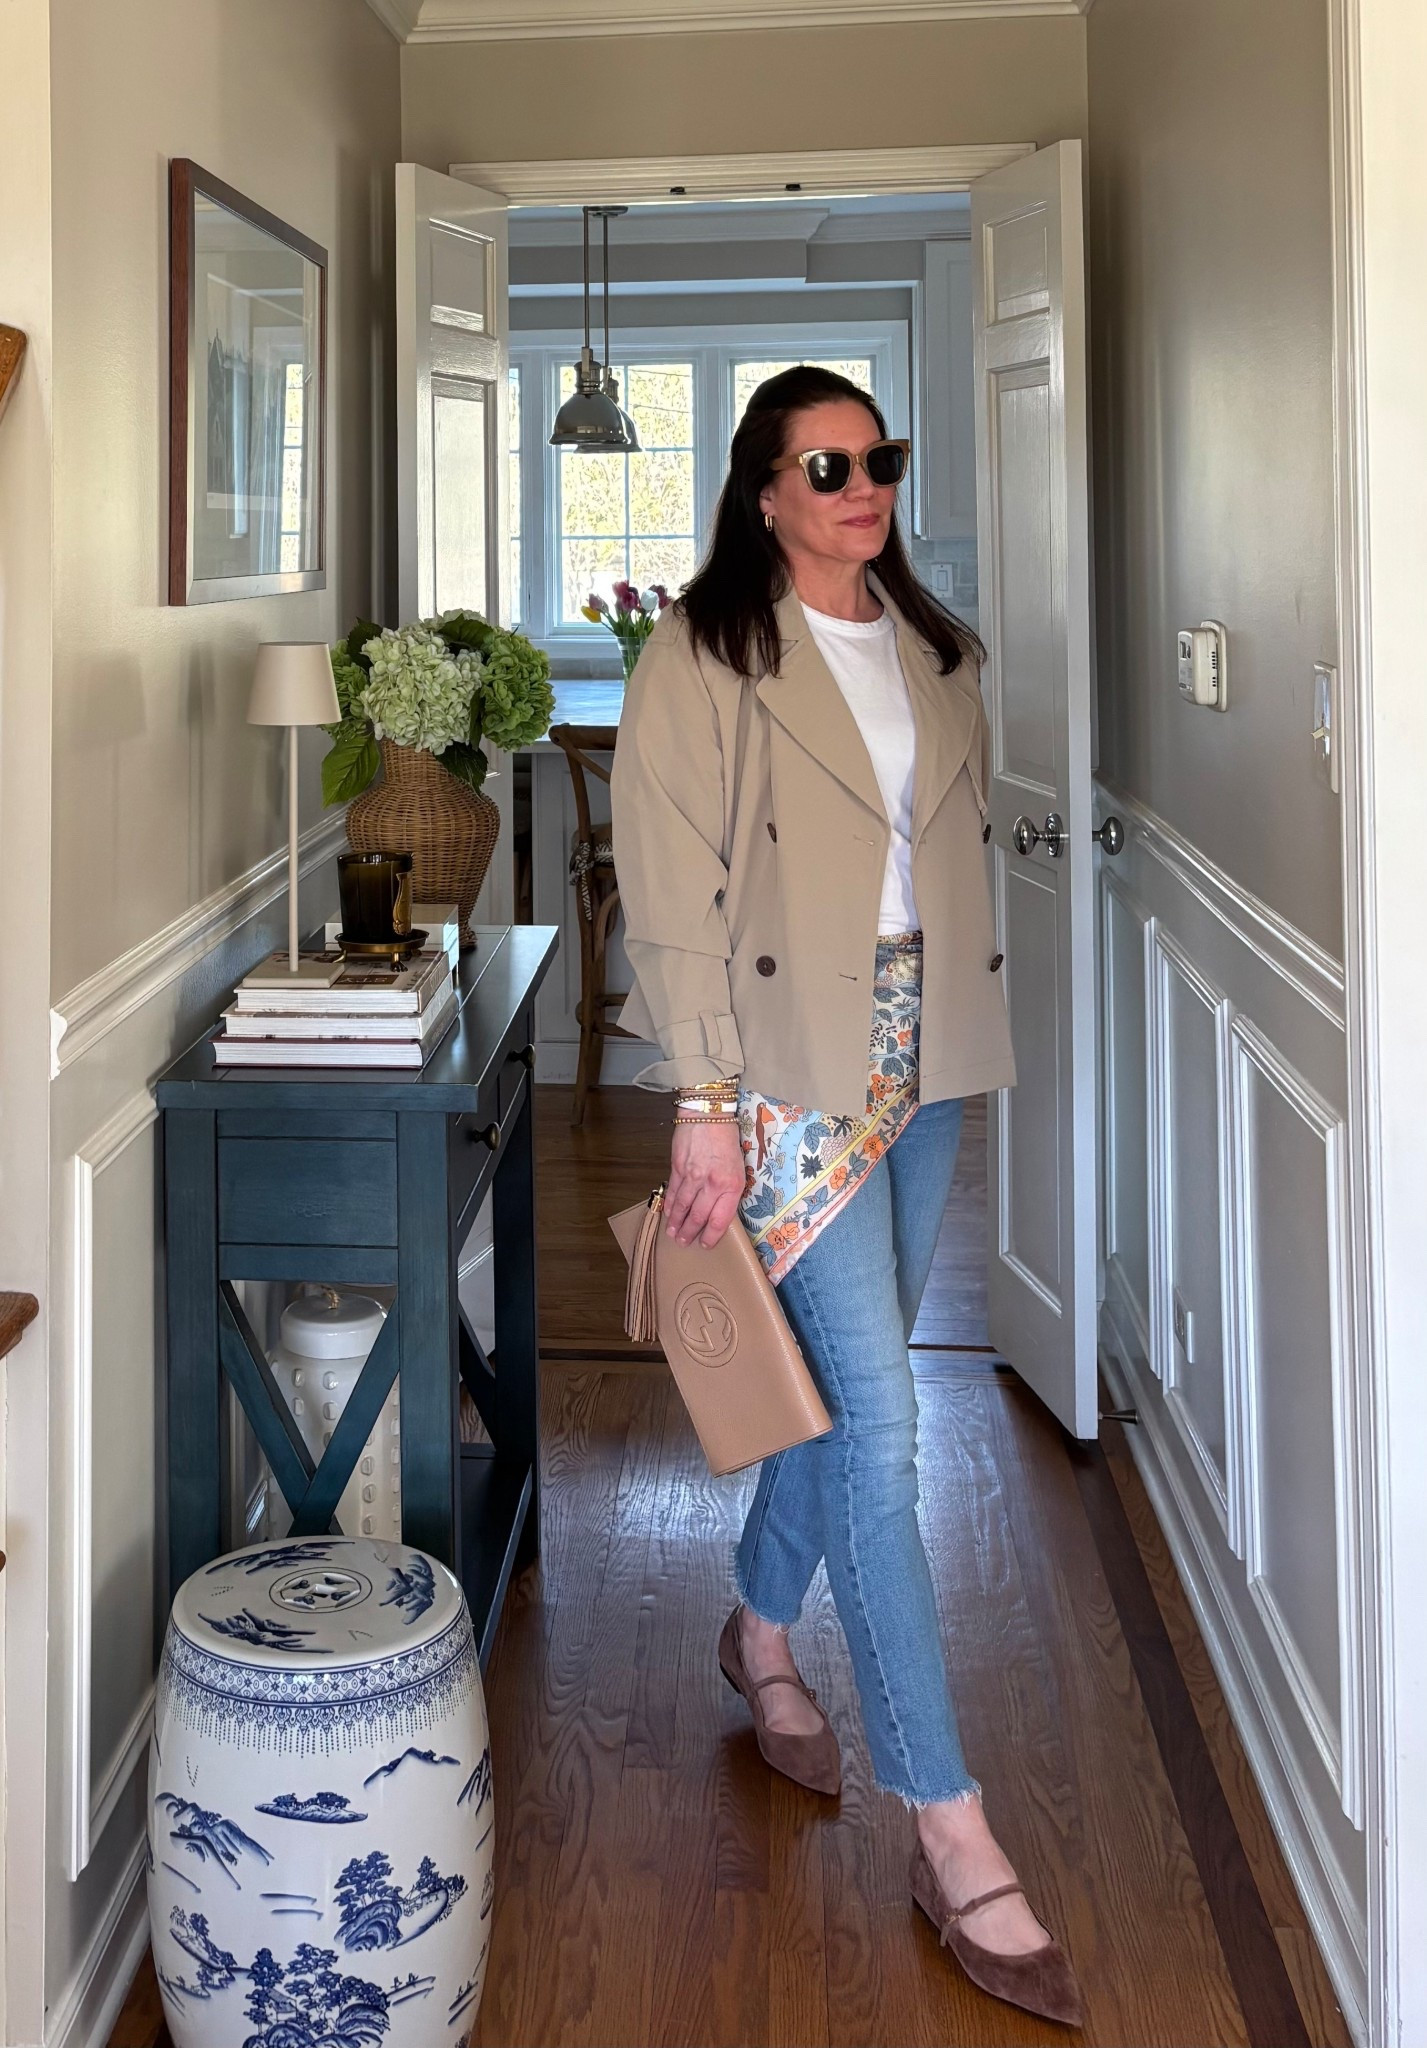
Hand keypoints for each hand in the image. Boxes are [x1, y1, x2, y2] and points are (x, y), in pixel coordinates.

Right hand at [666, 1117, 745, 1247]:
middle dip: (690, 1233)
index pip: (720, 1219)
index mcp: (731, 1185)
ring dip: (677, 1223)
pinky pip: (673, 1192)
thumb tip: (717, 1209)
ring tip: (673, 1234)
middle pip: (698, 1216)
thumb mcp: (738, 1167)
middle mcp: (712, 1183)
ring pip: (682, 1206)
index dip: (711, 1236)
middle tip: (684, 1243)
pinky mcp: (677, 1167)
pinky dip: (669, 1205)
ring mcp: (693, 1176)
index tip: (706, 1244)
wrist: (709, 1114)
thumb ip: (728, 1190)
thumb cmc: (727, 1140)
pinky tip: (668, 1214)